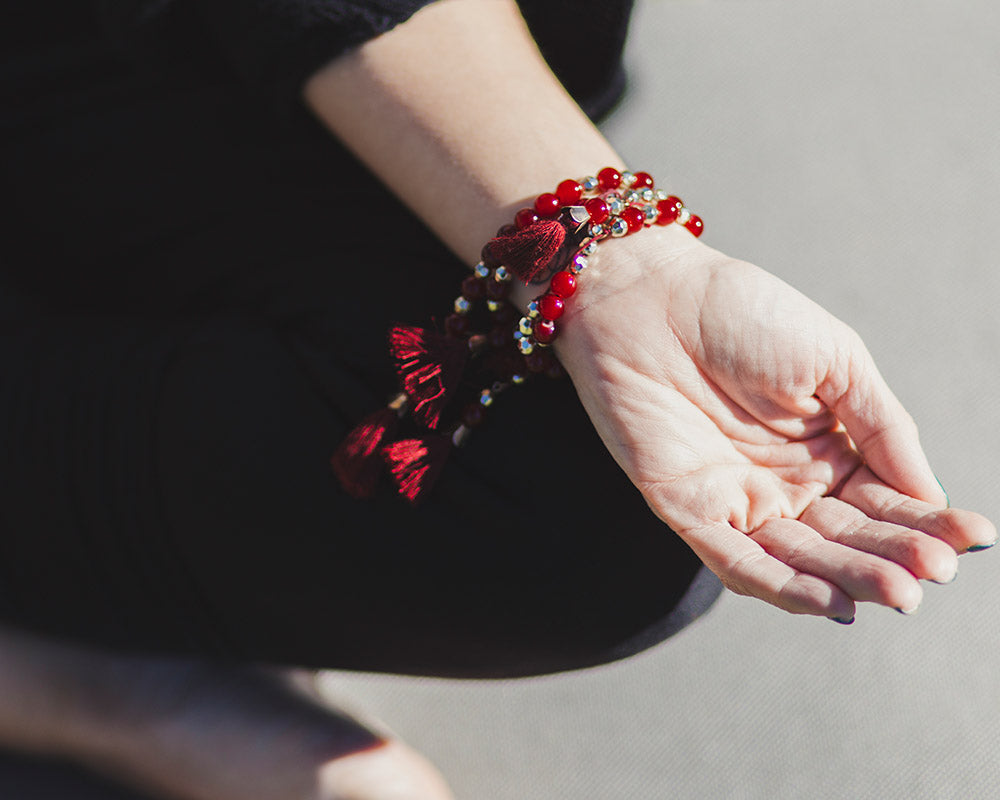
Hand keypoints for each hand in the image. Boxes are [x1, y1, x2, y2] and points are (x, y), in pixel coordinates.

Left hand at [554, 227, 996, 619]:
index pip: (883, 499)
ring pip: (798, 558)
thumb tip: (933, 496)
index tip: (973, 538)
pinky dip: (780, 584)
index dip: (927, 521)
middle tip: (933, 573)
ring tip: (897, 592)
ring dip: (846, 579)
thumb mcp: (834, 359)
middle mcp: (784, 482)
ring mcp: (736, 499)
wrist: (649, 294)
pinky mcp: (686, 509)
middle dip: (891, 557)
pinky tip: (829, 602)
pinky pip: (735, 560)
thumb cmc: (741, 312)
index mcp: (825, 446)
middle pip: (845, 537)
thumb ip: (882, 426)